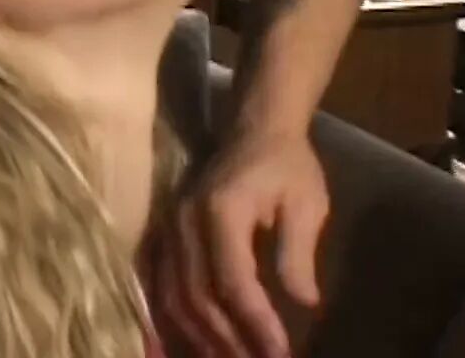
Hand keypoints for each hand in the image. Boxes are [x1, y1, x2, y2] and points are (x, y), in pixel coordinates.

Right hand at [159, 126, 328, 357]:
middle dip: (227, 339)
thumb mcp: (306, 204)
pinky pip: (157, 283)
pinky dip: (167, 318)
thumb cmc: (286, 166)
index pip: (233, 280)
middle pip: (197, 295)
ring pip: (173, 294)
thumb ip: (298, 253)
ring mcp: (169, 226)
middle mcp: (185, 220)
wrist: (255, 129)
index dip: (255, 322)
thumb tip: (303, 303)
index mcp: (221, 210)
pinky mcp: (164, 232)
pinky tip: (182, 342)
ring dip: (199, 336)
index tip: (279, 353)